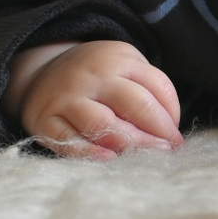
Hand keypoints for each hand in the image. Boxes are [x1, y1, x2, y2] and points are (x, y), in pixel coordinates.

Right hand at [5, 40, 182, 158]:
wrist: (41, 72)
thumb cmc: (96, 77)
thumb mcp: (123, 66)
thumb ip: (146, 90)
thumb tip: (170, 130)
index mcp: (120, 58)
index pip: (156, 85)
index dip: (171, 113)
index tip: (176, 135)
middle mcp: (94, 75)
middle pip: (135, 103)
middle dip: (158, 131)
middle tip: (170, 150)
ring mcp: (68, 97)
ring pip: (104, 123)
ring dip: (131, 143)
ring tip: (148, 158)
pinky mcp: (47, 120)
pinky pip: (70, 139)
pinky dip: (90, 152)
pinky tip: (109, 159)